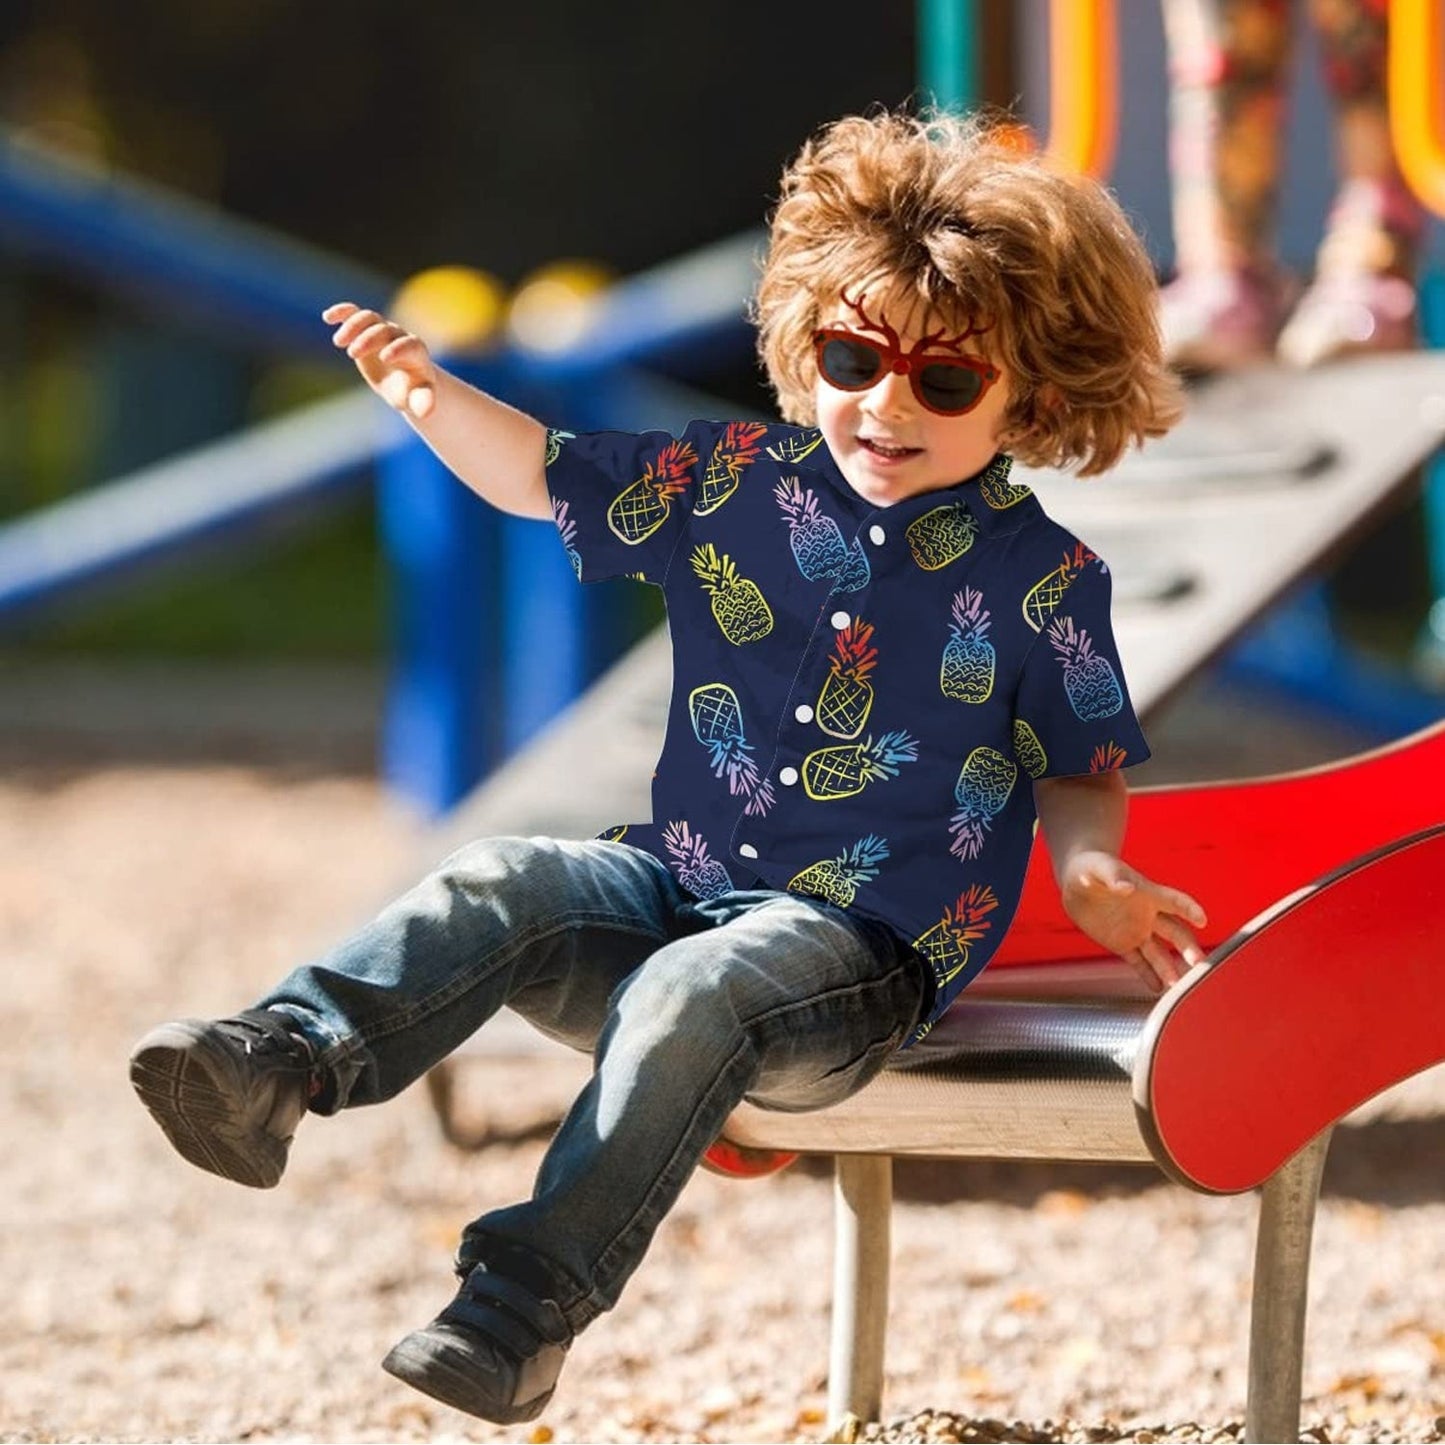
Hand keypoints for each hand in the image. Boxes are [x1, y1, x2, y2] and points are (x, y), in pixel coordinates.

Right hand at [323, 302, 437, 418]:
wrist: (404, 382)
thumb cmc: (412, 392)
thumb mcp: (418, 400)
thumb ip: (424, 403)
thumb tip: (426, 414)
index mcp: (416, 352)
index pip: (409, 344)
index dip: (398, 348)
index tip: (385, 358)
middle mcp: (399, 337)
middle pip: (385, 330)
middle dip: (369, 338)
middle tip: (353, 354)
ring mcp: (382, 331)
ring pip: (369, 318)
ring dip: (353, 325)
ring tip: (339, 342)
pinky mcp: (365, 329)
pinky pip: (354, 313)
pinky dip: (342, 312)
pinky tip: (328, 317)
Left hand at [1060, 850, 1207, 991]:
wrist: (1076, 882)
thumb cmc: (1092, 867)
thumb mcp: (1099, 868)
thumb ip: (1113, 876)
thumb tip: (1127, 887)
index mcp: (1148, 894)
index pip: (1174, 902)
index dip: (1189, 910)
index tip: (1201, 920)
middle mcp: (1148, 916)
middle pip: (1175, 934)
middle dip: (1187, 948)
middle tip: (1198, 964)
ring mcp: (1137, 932)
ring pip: (1159, 953)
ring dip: (1169, 969)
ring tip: (1178, 986)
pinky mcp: (1122, 944)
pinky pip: (1138, 962)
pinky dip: (1148, 975)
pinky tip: (1158, 989)